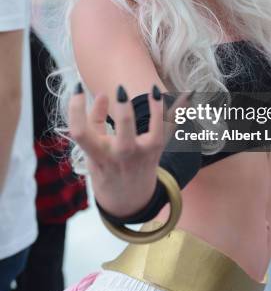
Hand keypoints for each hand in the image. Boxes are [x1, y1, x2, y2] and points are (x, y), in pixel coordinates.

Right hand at [69, 84, 190, 217]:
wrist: (128, 201)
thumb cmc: (106, 168)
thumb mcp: (92, 151)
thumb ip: (94, 121)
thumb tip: (104, 94)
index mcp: (97, 155)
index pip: (80, 132)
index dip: (76, 109)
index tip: (78, 89)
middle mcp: (120, 156)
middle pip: (123, 132)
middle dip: (124, 110)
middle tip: (120, 90)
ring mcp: (141, 155)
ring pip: (154, 133)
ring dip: (156, 110)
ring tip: (153, 90)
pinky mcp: (156, 151)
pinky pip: (168, 130)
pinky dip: (173, 112)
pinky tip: (174, 95)